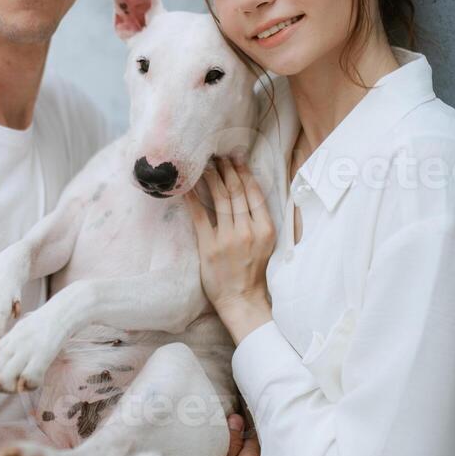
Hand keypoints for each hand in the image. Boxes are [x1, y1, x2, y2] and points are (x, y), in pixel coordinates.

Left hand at [185, 156, 274, 337]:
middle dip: (226, 169)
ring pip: (218, 199)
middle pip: (235, 191)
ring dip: (210, 177)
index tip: (236, 158)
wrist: (242, 300)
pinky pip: (200, 216)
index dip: (244, 172)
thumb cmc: (254, 272)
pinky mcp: (209, 247)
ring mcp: (228, 238)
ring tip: (204, 164)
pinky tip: (186, 186)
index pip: (254, 193)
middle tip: (217, 155)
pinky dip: (193, 199)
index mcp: (266, 229)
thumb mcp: (268, 244)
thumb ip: (260, 219)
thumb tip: (250, 192)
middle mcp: (248, 230)